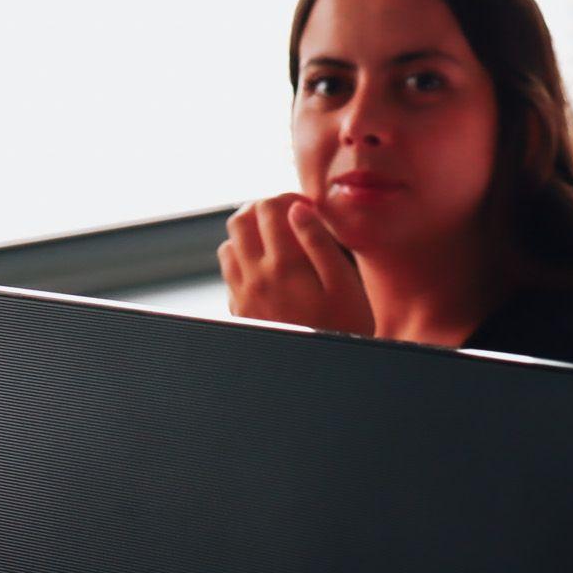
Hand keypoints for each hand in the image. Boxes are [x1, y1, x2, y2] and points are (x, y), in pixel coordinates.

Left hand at [218, 194, 374, 336]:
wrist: (323, 373)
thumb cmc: (343, 326)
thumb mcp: (343, 281)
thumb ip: (318, 241)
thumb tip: (297, 208)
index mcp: (283, 264)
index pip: (267, 209)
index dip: (286, 198)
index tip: (306, 208)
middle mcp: (254, 277)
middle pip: (239, 221)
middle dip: (262, 210)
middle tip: (288, 217)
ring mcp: (242, 295)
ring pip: (229, 246)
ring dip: (250, 235)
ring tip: (277, 242)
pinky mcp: (240, 312)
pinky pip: (229, 274)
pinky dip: (243, 261)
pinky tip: (269, 270)